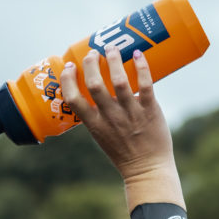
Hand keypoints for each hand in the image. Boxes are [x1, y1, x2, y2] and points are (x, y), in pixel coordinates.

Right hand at [60, 45, 182, 208]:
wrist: (148, 170)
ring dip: (114, 60)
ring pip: (119, 81)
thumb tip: (94, 88)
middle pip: (94, 84)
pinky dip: (142, 67)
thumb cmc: (124, 153)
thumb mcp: (101, 136)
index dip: (68, 79)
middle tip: (93, 52)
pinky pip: (146, 85)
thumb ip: (97, 115)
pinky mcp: (150, 110)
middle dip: (91, 63)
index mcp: (94, 124)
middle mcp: (110, 117)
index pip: (73, 98)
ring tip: (112, 48)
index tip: (69, 66)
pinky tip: (138, 54)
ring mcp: (131, 113)